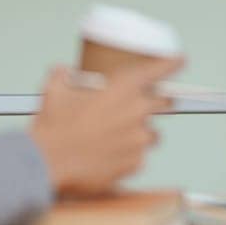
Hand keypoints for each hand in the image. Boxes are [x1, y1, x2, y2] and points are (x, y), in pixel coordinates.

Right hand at [28, 57, 181, 197]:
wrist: (45, 163)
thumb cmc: (52, 127)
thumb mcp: (54, 90)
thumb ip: (63, 75)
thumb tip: (63, 70)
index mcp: (124, 87)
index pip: (160, 69)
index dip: (172, 63)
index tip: (180, 61)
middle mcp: (138, 111)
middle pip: (165, 103)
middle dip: (157, 102)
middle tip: (136, 107)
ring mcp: (140, 139)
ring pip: (152, 134)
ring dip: (139, 133)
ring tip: (113, 137)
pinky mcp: (136, 163)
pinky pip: (139, 157)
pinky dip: (127, 156)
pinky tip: (107, 156)